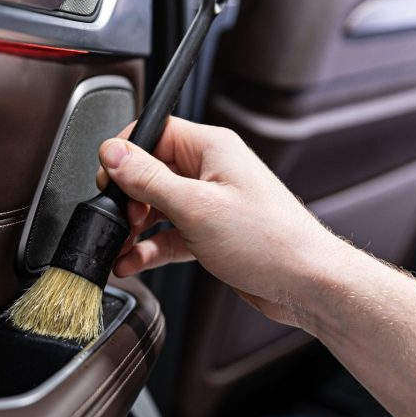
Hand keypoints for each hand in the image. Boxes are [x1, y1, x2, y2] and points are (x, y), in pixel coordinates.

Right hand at [96, 117, 344, 326]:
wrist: (306, 284)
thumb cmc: (270, 241)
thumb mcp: (195, 206)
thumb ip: (148, 179)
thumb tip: (112, 152)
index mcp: (212, 148)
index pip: (154, 132)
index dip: (125, 154)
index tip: (109, 179)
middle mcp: (211, 171)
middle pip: (150, 171)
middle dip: (128, 197)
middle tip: (121, 219)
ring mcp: (211, 203)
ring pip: (157, 207)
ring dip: (135, 228)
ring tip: (119, 246)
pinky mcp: (211, 233)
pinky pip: (169, 235)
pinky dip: (150, 248)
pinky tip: (133, 262)